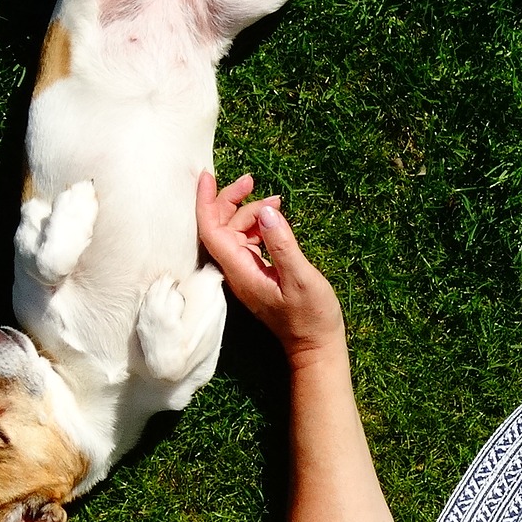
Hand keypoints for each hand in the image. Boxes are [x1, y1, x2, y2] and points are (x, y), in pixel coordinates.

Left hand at [196, 171, 345, 365]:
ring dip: (250, 212)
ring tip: (277, 201)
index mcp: (240, 271)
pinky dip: (258, 225)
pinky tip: (275, 219)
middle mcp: (236, 270)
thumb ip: (282, 244)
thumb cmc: (311, 316)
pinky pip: (247, 242)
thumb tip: (266, 211)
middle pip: (220, 227)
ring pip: (235, 232)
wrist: (315, 345)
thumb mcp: (301, 278)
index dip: (205, 202)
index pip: (210, 231)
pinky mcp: (256, 273)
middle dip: (230, 199)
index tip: (206, 175)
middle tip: (251, 179)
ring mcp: (245, 272)